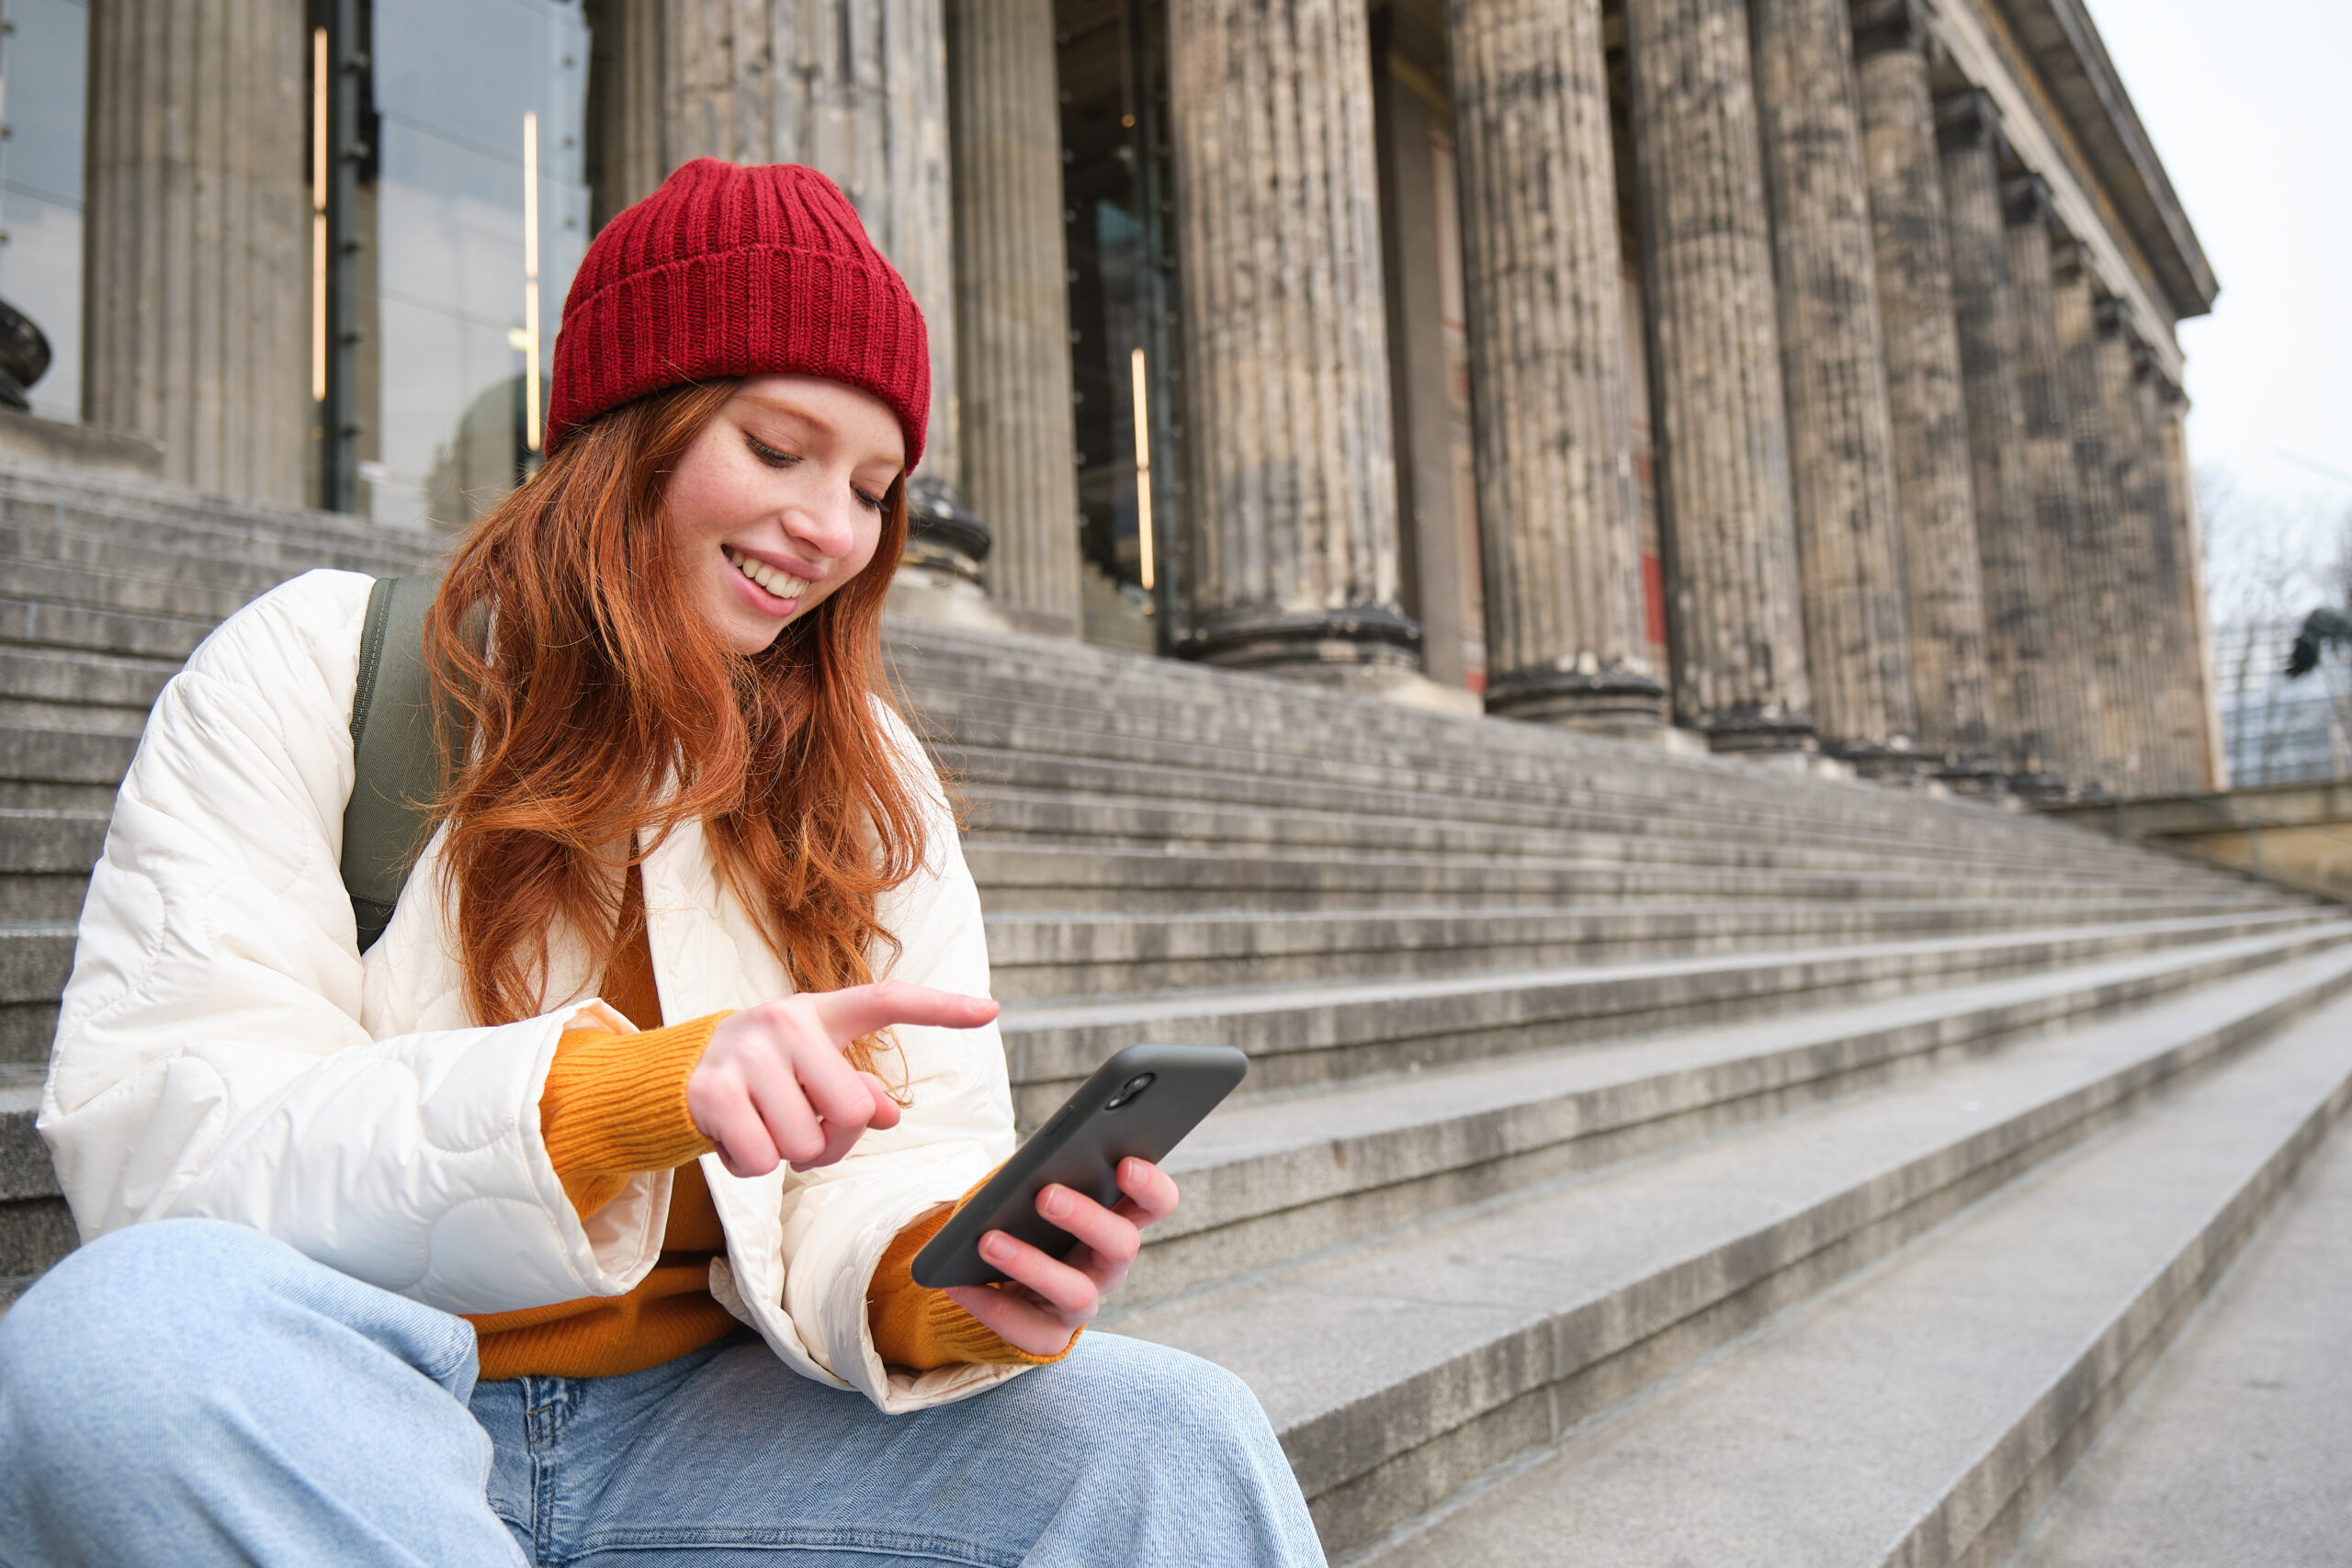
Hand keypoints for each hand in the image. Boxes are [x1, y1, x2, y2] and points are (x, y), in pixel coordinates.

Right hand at [687, 981, 998, 1176]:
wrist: (674, 1079)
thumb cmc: (761, 1078)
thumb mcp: (809, 1073)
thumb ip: (855, 1091)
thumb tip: (888, 1116)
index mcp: (819, 1013)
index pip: (886, 1001)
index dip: (941, 1008)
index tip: (992, 1011)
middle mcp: (785, 1022)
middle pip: (851, 1112)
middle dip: (833, 1143)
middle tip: (806, 1133)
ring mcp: (747, 1054)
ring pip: (804, 1145)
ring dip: (789, 1156)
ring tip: (763, 1128)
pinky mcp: (713, 1091)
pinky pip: (761, 1160)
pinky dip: (751, 1165)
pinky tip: (734, 1139)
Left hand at [943, 1158, 1179, 1356]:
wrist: (999, 1280)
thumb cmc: (1024, 1217)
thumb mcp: (1034, 1189)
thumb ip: (1041, 1174)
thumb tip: (1024, 1171)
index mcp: (1118, 1219)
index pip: (1156, 1203)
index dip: (1150, 1185)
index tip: (1125, 1164)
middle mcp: (1109, 1265)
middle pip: (1123, 1245)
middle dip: (1086, 1218)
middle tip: (1045, 1195)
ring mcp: (1082, 1305)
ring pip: (1076, 1293)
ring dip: (1031, 1264)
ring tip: (987, 1240)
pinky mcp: (1050, 1337)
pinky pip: (1025, 1328)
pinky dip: (989, 1304)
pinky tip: (957, 1284)